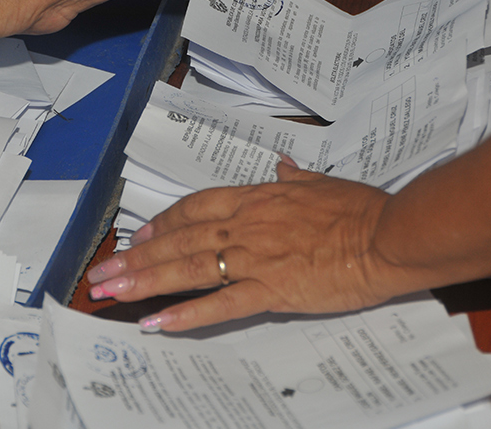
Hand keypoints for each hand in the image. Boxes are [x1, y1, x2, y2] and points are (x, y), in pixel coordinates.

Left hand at [87, 159, 392, 331]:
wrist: (388, 233)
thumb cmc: (360, 207)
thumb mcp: (323, 183)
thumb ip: (297, 178)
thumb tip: (285, 167)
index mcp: (257, 198)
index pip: (195, 208)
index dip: (163, 222)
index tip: (139, 234)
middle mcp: (245, 225)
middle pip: (179, 239)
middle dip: (137, 256)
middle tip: (102, 272)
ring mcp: (255, 257)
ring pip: (189, 268)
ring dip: (145, 280)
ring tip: (110, 292)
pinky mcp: (271, 289)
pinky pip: (221, 303)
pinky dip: (187, 313)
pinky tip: (156, 322)